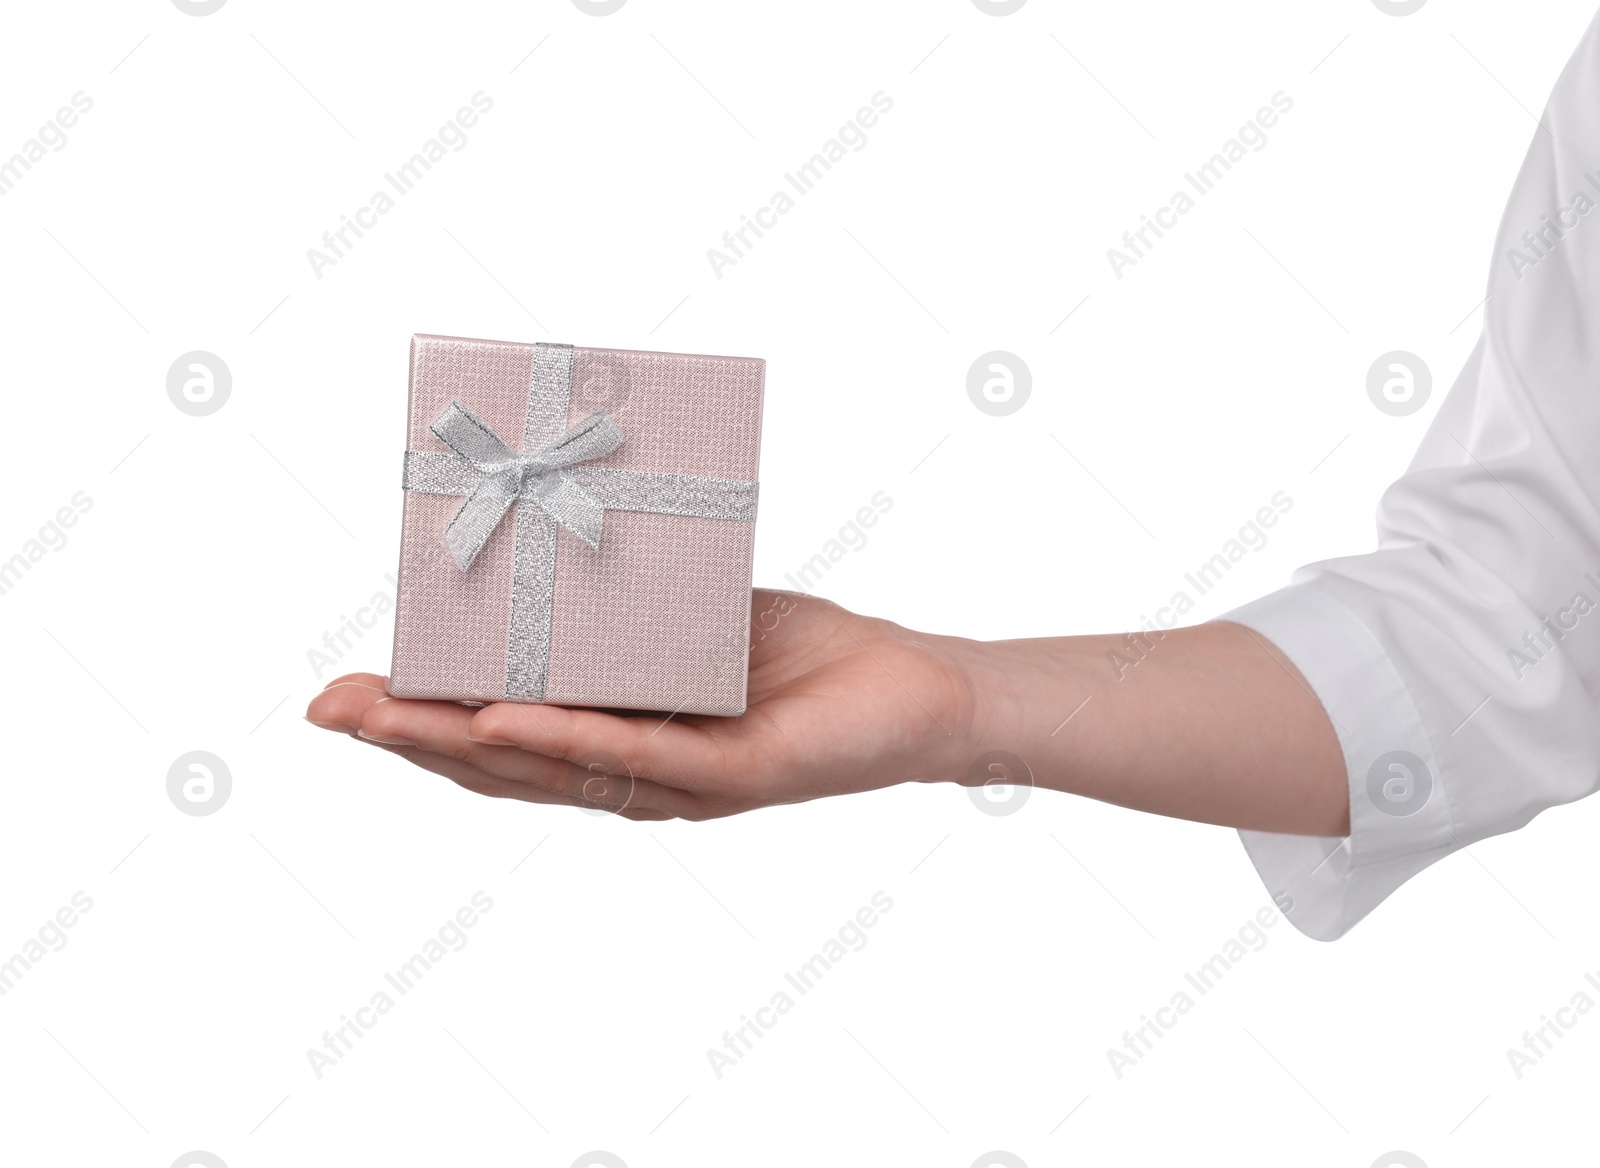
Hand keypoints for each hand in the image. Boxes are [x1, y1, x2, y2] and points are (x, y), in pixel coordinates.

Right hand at [304, 589, 979, 819]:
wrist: (914, 687)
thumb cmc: (800, 653)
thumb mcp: (694, 614)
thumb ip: (624, 602)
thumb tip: (545, 534)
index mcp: (618, 740)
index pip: (501, 741)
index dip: (421, 724)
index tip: (344, 693)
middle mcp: (638, 776)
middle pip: (506, 768)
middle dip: (411, 739)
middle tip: (330, 711)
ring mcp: (684, 784)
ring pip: (557, 772)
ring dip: (463, 745)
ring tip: (388, 718)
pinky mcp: (738, 776)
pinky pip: (643, 759)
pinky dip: (570, 738)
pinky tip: (506, 720)